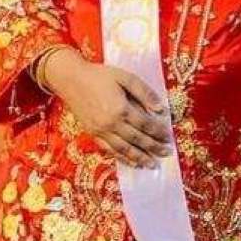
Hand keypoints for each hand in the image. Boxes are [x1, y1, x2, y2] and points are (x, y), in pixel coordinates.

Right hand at [39, 49, 170, 168]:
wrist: (71, 79)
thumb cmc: (99, 75)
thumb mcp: (125, 77)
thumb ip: (144, 93)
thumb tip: (161, 109)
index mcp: (121, 109)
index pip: (145, 125)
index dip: (158, 132)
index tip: (169, 137)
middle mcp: (111, 123)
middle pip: (137, 139)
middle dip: (154, 148)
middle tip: (167, 153)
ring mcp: (101, 131)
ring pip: (124, 149)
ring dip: (140, 158)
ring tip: (152, 165)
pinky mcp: (93, 134)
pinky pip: (110, 150)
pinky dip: (123, 158)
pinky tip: (132, 162)